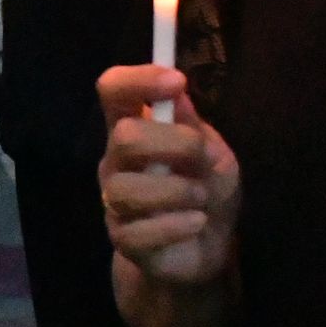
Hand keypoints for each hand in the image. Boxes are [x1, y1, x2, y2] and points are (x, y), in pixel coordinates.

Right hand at [96, 65, 239, 286]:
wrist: (206, 247)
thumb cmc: (206, 189)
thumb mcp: (212, 153)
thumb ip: (193, 126)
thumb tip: (178, 93)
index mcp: (133, 127)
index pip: (113, 89)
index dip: (138, 79)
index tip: (176, 82)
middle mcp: (116, 160)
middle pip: (124, 136)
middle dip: (175, 144)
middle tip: (202, 160)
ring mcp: (114, 200)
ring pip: (128, 188)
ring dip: (178, 191)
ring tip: (200, 199)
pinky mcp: (123, 238)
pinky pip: (142, 231)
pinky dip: (177, 225)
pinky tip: (196, 223)